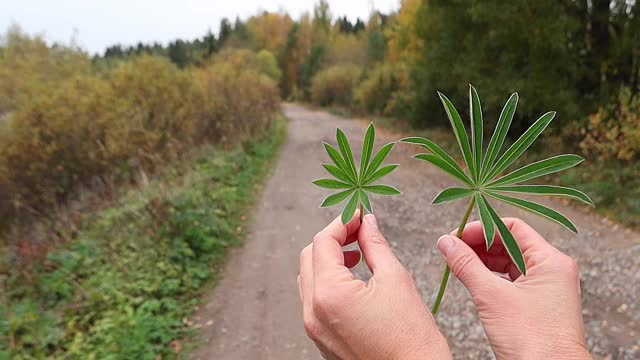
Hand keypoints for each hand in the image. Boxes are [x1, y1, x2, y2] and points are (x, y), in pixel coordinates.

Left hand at [298, 213, 450, 359]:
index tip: (360, 214)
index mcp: (329, 294)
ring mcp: (314, 327)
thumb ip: (375, 245)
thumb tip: (368, 223)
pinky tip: (352, 278)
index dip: (342, 222)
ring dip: (328, 259)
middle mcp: (313, 311)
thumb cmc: (411, 337)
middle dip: (333, 239)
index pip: (324, 241)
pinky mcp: (320, 338)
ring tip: (358, 254)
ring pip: (308, 278)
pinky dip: (327, 281)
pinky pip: (313, 299)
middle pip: (310, 256)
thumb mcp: (395, 279)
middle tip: (360, 230)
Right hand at [438, 218, 590, 359]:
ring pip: (509, 263)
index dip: (481, 228)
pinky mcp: (538, 305)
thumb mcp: (491, 297)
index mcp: (551, 261)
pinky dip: (490, 278)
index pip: (512, 228)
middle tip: (451, 249)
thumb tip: (445, 242)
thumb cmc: (532, 340)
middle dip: (478, 244)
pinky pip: (512, 281)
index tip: (456, 236)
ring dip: (482, 261)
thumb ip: (466, 265)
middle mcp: (552, 270)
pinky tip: (471, 280)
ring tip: (456, 264)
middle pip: (510, 244)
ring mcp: (547, 289)